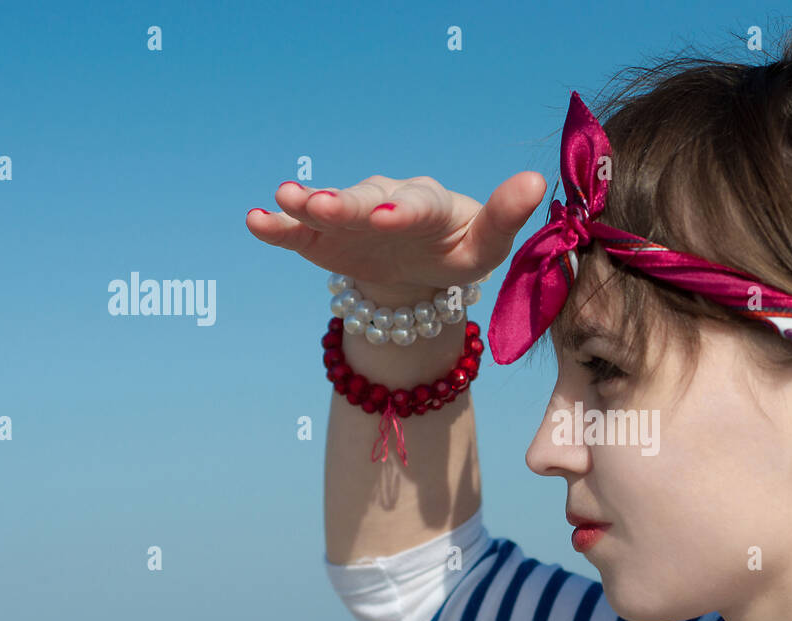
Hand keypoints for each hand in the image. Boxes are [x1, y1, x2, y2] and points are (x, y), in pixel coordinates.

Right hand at [245, 172, 546, 294]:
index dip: (404, 211)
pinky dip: (278, 225)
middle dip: (346, 204)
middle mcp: (385, 201)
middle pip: (365, 201)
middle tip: (322, 205)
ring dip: (307, 205)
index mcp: (429, 205)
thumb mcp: (486, 246)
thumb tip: (536, 180)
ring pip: (328, 210)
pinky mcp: (321, 237)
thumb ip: (505, 216)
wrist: (420, 268)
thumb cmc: (458, 252)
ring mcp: (350, 217)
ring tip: (285, 199)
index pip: (417, 205)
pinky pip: (298, 230)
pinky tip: (255, 221)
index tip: (390, 219)